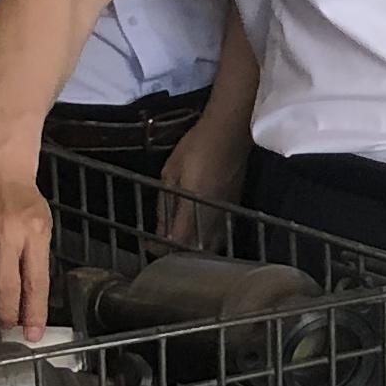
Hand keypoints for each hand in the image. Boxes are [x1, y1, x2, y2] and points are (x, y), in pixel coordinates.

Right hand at [0, 158, 54, 331]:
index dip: (33, 313)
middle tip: (8, 325)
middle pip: (3, 288)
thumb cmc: (22, 200)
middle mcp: (3, 233)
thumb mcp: (43, 228)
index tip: (33, 333)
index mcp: (32, 232)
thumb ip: (37, 266)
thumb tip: (30, 305)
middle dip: (6, 316)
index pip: (35, 282)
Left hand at [156, 105, 247, 253]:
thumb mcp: (171, 174)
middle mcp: (213, 216)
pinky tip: (197, 231)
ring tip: (179, 241)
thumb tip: (160, 231)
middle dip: (179, 253)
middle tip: (163, 246)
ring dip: (194, 248)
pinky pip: (220, 234)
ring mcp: (227, 214)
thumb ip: (165, 206)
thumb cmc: (196, 147)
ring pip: (212, 245)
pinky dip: (207, 239)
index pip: (178, 241)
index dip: (162, 249)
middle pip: (197, 250)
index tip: (151, 245)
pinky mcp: (234, 208)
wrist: (229, 132)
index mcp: (194, 206)